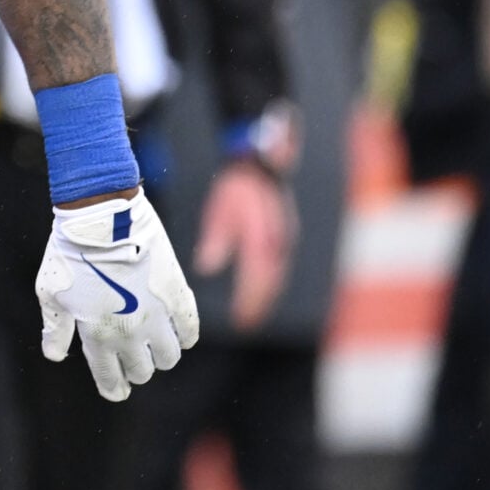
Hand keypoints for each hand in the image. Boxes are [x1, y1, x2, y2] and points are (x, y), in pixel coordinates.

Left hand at [37, 188, 200, 400]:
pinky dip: (185, 335)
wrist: (103, 220)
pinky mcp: (176, 297)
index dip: (114, 388)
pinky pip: (190, 331)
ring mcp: (156, 317)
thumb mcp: (50, 293)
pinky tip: (178, 330)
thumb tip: (54, 355)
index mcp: (97, 336)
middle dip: (136, 369)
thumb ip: (54, 329)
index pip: (110, 379)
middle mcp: (129, 334)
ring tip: (154, 342)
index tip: (117, 389)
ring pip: (169, 358)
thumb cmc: (69, 254)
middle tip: (133, 359)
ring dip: (162, 355)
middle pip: (142, 370)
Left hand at [195, 158, 292, 329]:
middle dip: (258, 305)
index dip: (249, 302)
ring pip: (276, 276)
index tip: (241, 321)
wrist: (260, 166)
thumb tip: (205, 269)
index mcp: (260, 241)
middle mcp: (276, 244)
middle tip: (246, 324)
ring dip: (266, 296)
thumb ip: (215, 241)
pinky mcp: (284, 235)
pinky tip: (261, 289)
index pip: (255, 280)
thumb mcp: (219, 212)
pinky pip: (277, 265)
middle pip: (269, 283)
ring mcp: (283, 240)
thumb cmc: (236, 188)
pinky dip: (270, 281)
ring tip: (252, 313)